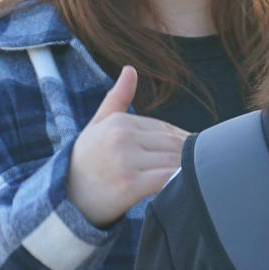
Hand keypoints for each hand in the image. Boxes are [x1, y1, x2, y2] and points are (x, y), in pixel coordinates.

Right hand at [67, 66, 189, 226]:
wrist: (65, 200)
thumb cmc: (84, 162)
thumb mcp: (96, 126)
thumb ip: (116, 99)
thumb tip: (131, 69)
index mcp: (118, 121)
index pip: (164, 128)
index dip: (181, 141)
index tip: (190, 154)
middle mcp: (122, 137)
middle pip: (172, 144)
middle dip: (188, 156)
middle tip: (202, 168)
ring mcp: (126, 161)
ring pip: (173, 160)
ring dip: (188, 170)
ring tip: (197, 180)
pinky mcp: (130, 184)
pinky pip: (167, 179)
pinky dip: (179, 183)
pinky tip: (183, 189)